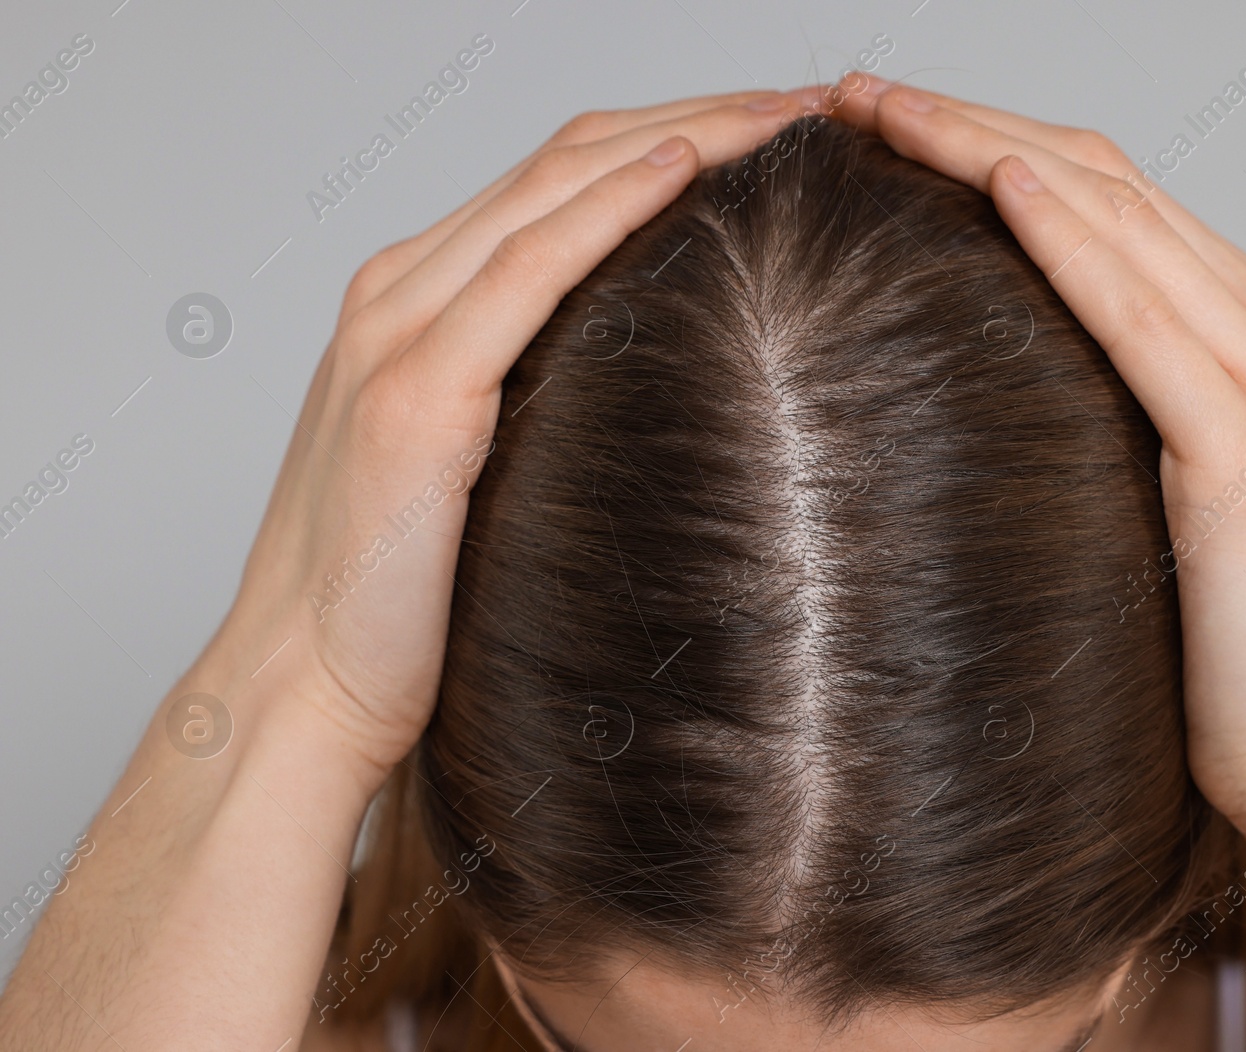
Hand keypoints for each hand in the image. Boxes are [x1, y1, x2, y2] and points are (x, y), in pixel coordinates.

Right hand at [204, 89, 813, 776]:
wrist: (310, 681)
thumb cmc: (399, 592)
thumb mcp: (476, 465)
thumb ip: (533, 398)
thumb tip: (646, 381)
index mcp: (417, 302)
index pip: (557, 180)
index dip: (668, 134)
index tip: (767, 129)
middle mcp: (401, 293)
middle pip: (564, 160)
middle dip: (693, 115)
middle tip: (799, 106)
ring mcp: (399, 333)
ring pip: (552, 188)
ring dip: (677, 136)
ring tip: (778, 118)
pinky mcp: (416, 393)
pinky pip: (526, 267)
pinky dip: (607, 208)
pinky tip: (683, 170)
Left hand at [824, 78, 1245, 828]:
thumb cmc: (1223, 626)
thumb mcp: (1151, 485)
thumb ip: (1103, 407)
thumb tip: (975, 370)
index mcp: (1233, 323)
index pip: (1097, 192)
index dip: (984, 138)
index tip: (880, 120)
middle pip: (1097, 180)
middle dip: (968, 123)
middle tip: (856, 94)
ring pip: (1116, 222)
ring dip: (993, 151)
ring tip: (891, 113)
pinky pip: (1145, 323)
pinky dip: (1076, 248)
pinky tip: (1005, 193)